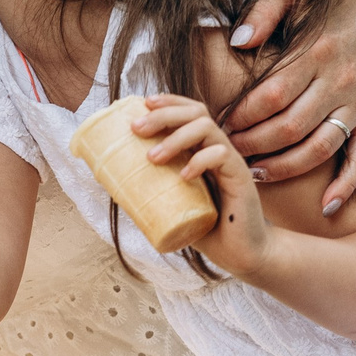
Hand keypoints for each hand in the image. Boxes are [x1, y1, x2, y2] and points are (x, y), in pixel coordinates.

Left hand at [130, 95, 274, 277]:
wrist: (242, 254)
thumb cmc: (208, 230)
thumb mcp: (175, 206)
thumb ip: (154, 191)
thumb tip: (113, 183)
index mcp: (203, 150)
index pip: (190, 111)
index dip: (169, 101)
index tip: (143, 103)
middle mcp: (218, 149)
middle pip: (196, 112)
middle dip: (164, 114)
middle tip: (137, 129)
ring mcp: (231, 161)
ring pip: (207, 128)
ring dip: (176, 138)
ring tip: (153, 157)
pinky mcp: (241, 177)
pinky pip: (222, 155)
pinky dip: (199, 161)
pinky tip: (184, 177)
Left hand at [221, 0, 355, 214]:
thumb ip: (264, 12)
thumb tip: (238, 42)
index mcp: (317, 49)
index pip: (271, 96)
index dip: (241, 116)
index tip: (216, 124)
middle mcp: (342, 79)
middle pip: (291, 127)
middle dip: (253, 145)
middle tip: (225, 152)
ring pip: (320, 147)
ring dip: (286, 167)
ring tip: (255, 174)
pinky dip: (346, 184)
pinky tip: (326, 206)